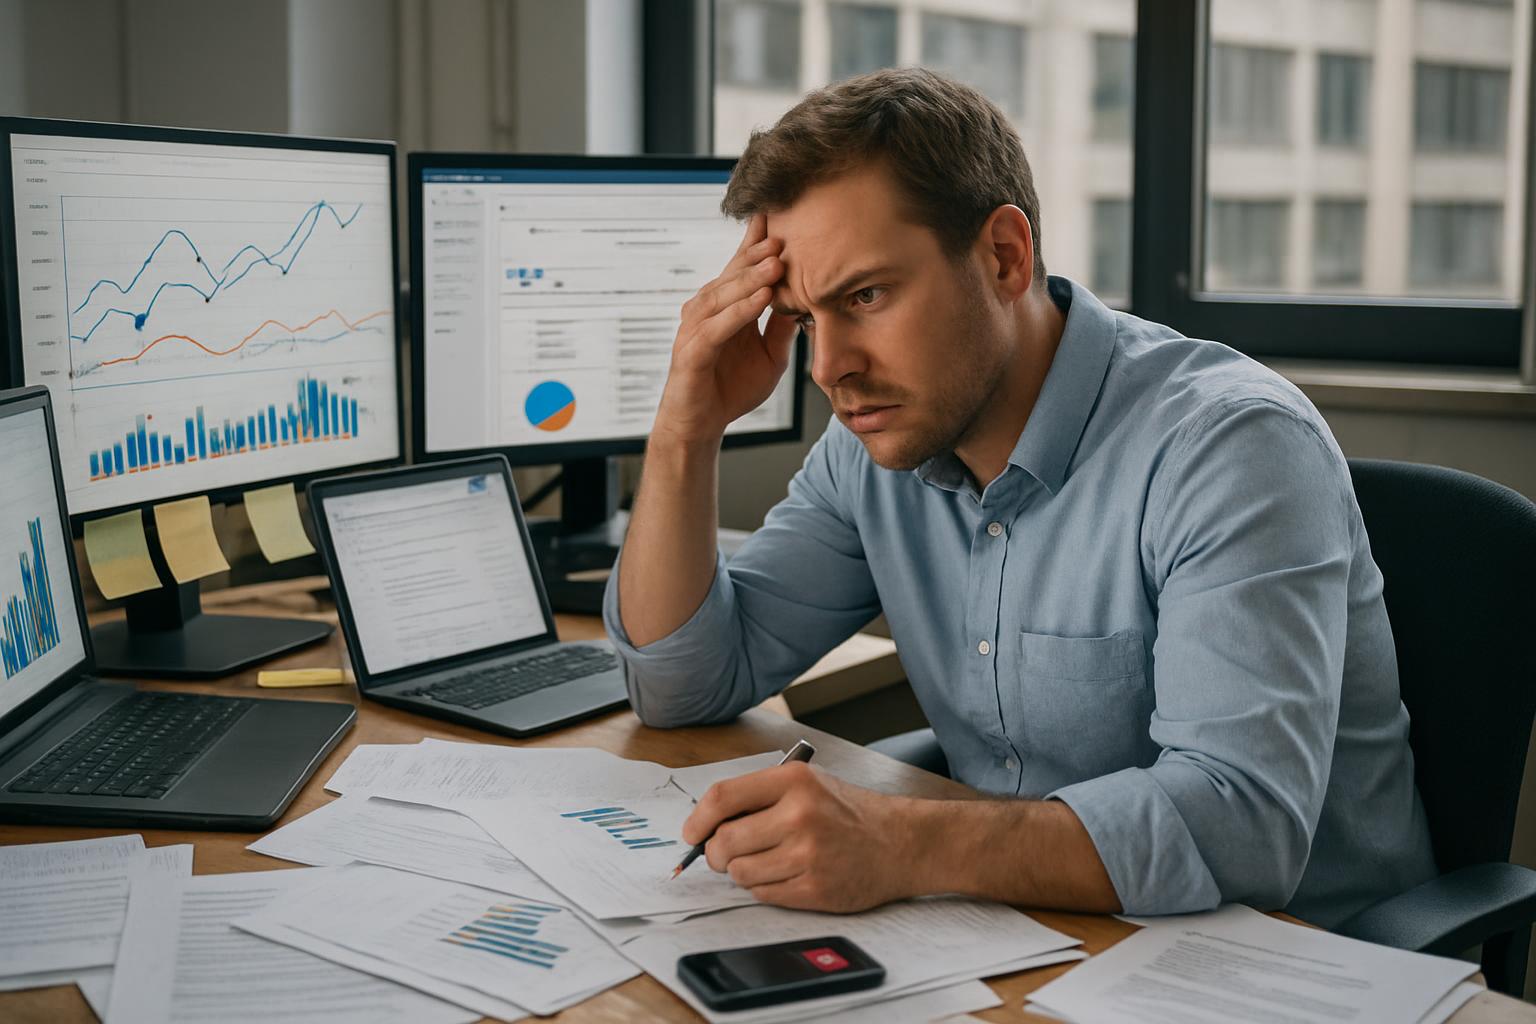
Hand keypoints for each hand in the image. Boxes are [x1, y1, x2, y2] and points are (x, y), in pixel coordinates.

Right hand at [654, 213, 799, 445]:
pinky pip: (718, 326)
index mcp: (725, 306)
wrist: (702, 424)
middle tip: (784, 231)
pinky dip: (740, 311)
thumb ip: (783, 326)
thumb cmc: (732, 388)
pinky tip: (761, 298)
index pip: (742, 266)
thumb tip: (809, 298)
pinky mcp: (692, 352)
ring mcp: (696, 328)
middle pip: (733, 273)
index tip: (778, 213)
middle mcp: (706, 310)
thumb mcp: (770, 354)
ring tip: (777, 261)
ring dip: (751, 277)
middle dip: (758, 252)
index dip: (757, 241)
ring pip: (725, 295)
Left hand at [682, 761, 917, 911]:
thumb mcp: (806, 784)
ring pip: (739, 873)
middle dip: (716, 853)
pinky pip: (762, 894)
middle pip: (724, 842)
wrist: (899, 843)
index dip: (697, 820)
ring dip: (741, 872)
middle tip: (725, 853)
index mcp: (793, 781)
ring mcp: (808, 854)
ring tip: (765, 861)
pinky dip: (764, 888)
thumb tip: (705, 824)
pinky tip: (784, 874)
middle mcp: (799, 815)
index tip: (691, 833)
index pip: (722, 797)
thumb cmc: (847, 812)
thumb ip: (759, 796)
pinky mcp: (815, 889)